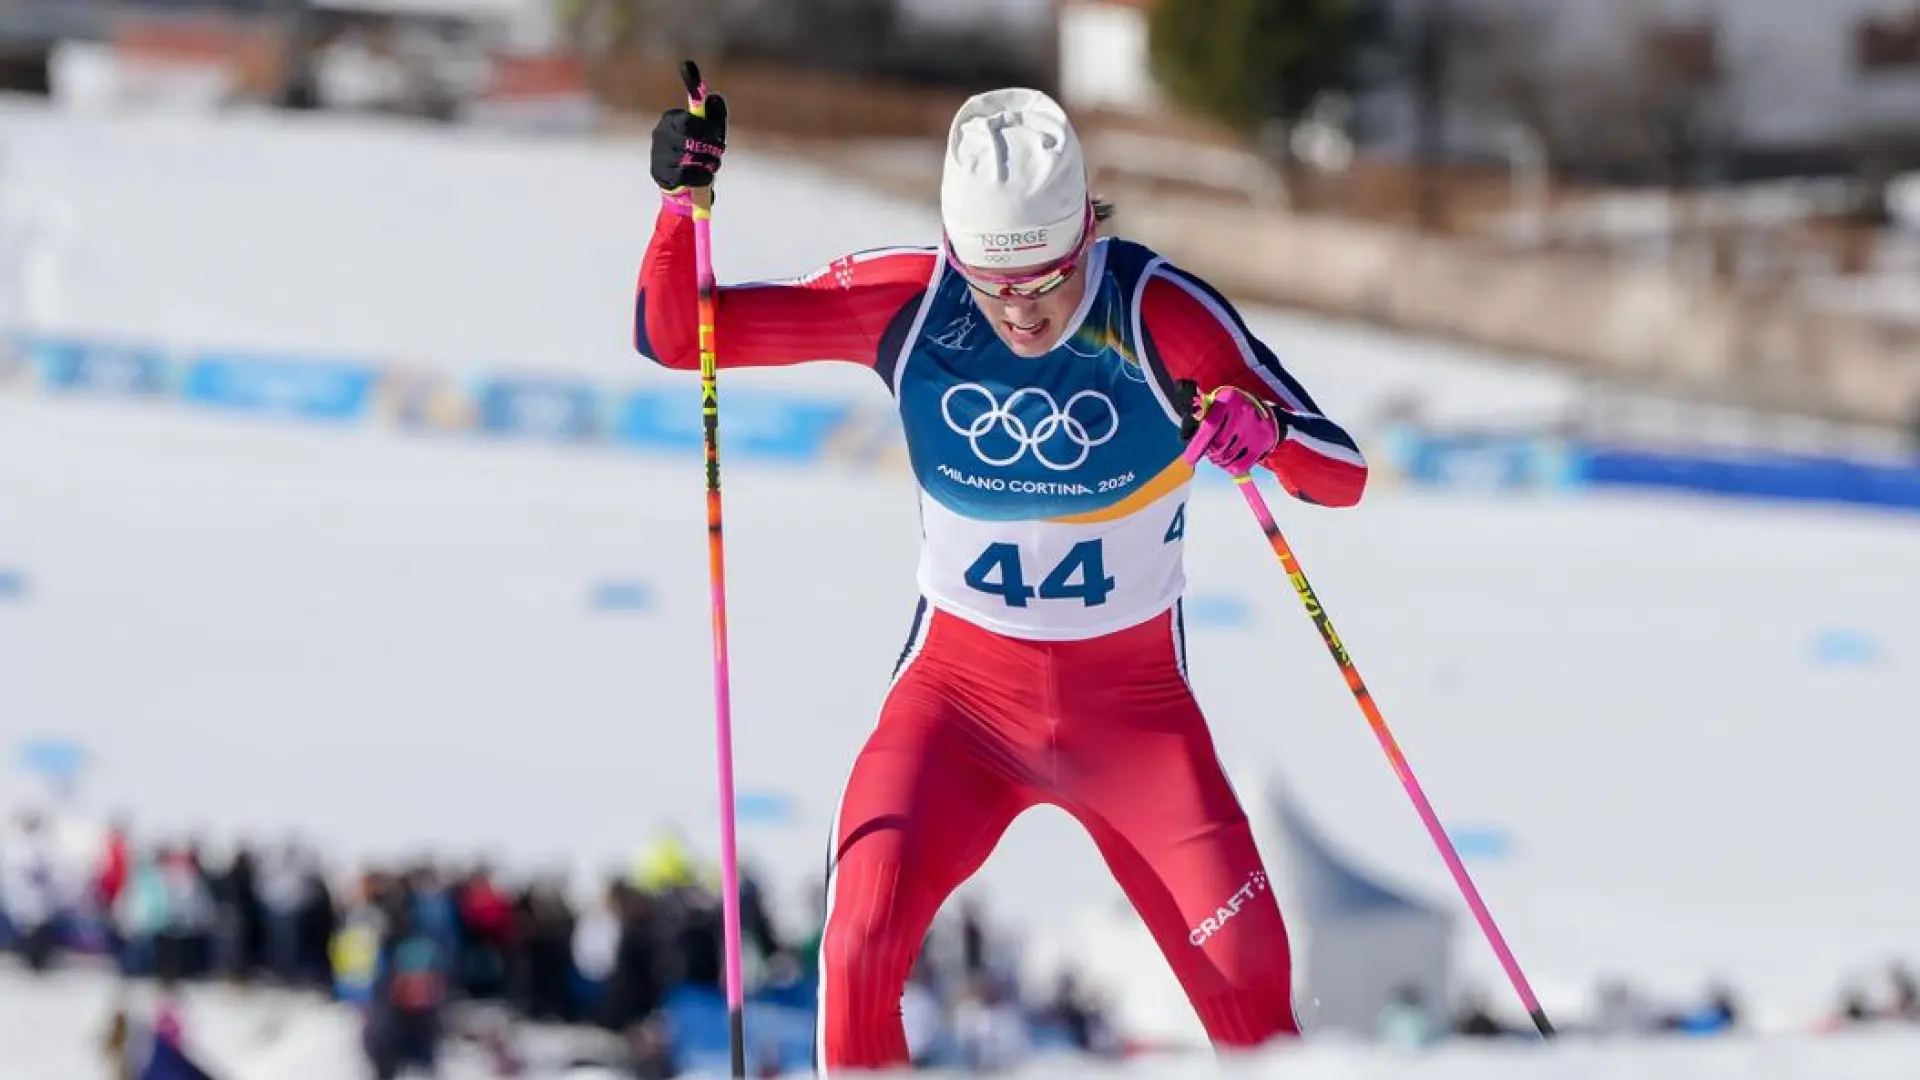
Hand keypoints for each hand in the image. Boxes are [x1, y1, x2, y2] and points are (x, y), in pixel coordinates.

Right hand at [650, 65, 727, 193]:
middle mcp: (661, 134)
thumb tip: (716, 98)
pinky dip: (701, 176)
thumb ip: (714, 114)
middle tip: (719, 151)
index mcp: (671, 119)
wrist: (679, 175)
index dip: (707, 129)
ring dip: (708, 163)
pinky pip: (685, 175)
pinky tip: (707, 176)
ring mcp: (658, 154)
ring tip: (713, 164)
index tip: (718, 135)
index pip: (688, 122)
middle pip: (689, 141)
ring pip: (689, 159)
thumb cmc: (695, 148)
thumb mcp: (706, 129)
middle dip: (710, 148)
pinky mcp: (660, 173)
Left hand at [1178, 383, 1283, 474]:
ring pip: (1227, 457)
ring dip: (1219, 461)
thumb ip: (1202, 415)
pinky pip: (1240, 466)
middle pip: (1218, 445)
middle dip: (1210, 452)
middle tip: (1211, 451)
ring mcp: (1253, 430)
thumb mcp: (1218, 403)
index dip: (1197, 445)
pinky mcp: (1261, 445)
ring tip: (1220, 454)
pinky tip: (1230, 462)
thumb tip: (1188, 437)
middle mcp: (1243, 413)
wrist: (1266, 414)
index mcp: (1228, 399)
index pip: (1210, 426)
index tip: (1189, 459)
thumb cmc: (1232, 410)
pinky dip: (1230, 468)